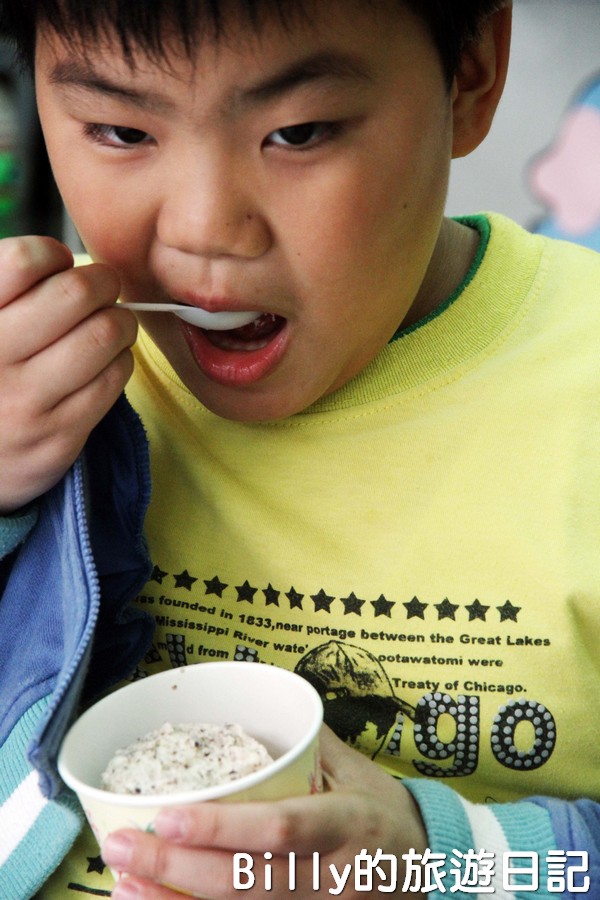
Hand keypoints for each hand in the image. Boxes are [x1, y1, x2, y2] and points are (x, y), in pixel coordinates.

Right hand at [0, 235, 136, 512]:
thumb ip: (7, 288)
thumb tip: (63, 259)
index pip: (22, 262)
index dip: (50, 254)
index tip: (57, 264)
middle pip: (76, 293)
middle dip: (101, 281)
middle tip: (101, 288)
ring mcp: (27, 403)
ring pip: (105, 334)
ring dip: (120, 321)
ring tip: (109, 324)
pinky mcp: (59, 438)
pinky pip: (114, 379)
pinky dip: (120, 360)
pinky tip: (105, 362)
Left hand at [102, 726, 427, 898]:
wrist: (429, 864)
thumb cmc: (381, 806)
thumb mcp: (354, 768)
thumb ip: (302, 745)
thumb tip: (245, 709)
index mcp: (346, 825)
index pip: (279, 830)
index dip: (222, 829)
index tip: (167, 816)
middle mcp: (331, 879)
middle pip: (247, 885)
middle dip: (177, 869)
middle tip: (120, 847)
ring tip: (123, 884)